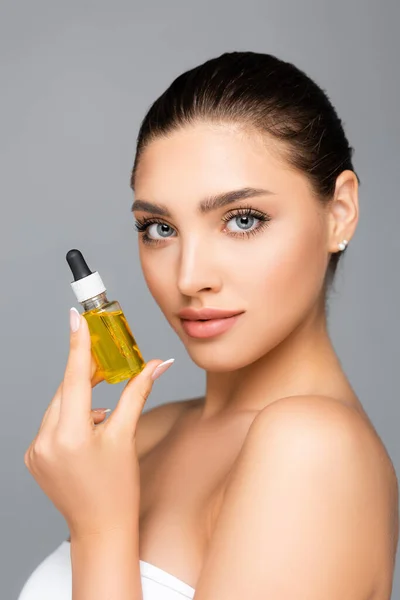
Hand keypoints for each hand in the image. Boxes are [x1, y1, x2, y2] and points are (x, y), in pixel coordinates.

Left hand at [24, 308, 173, 540]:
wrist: (101, 529)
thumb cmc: (118, 488)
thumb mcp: (127, 436)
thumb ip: (137, 393)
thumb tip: (158, 365)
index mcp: (69, 435)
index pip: (73, 378)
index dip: (78, 345)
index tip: (76, 319)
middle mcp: (46, 441)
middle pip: (66, 391)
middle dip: (85, 374)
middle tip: (105, 360)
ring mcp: (36, 451)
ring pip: (59, 406)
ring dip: (79, 399)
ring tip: (104, 412)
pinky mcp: (34, 457)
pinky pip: (52, 424)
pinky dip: (70, 417)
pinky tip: (90, 428)